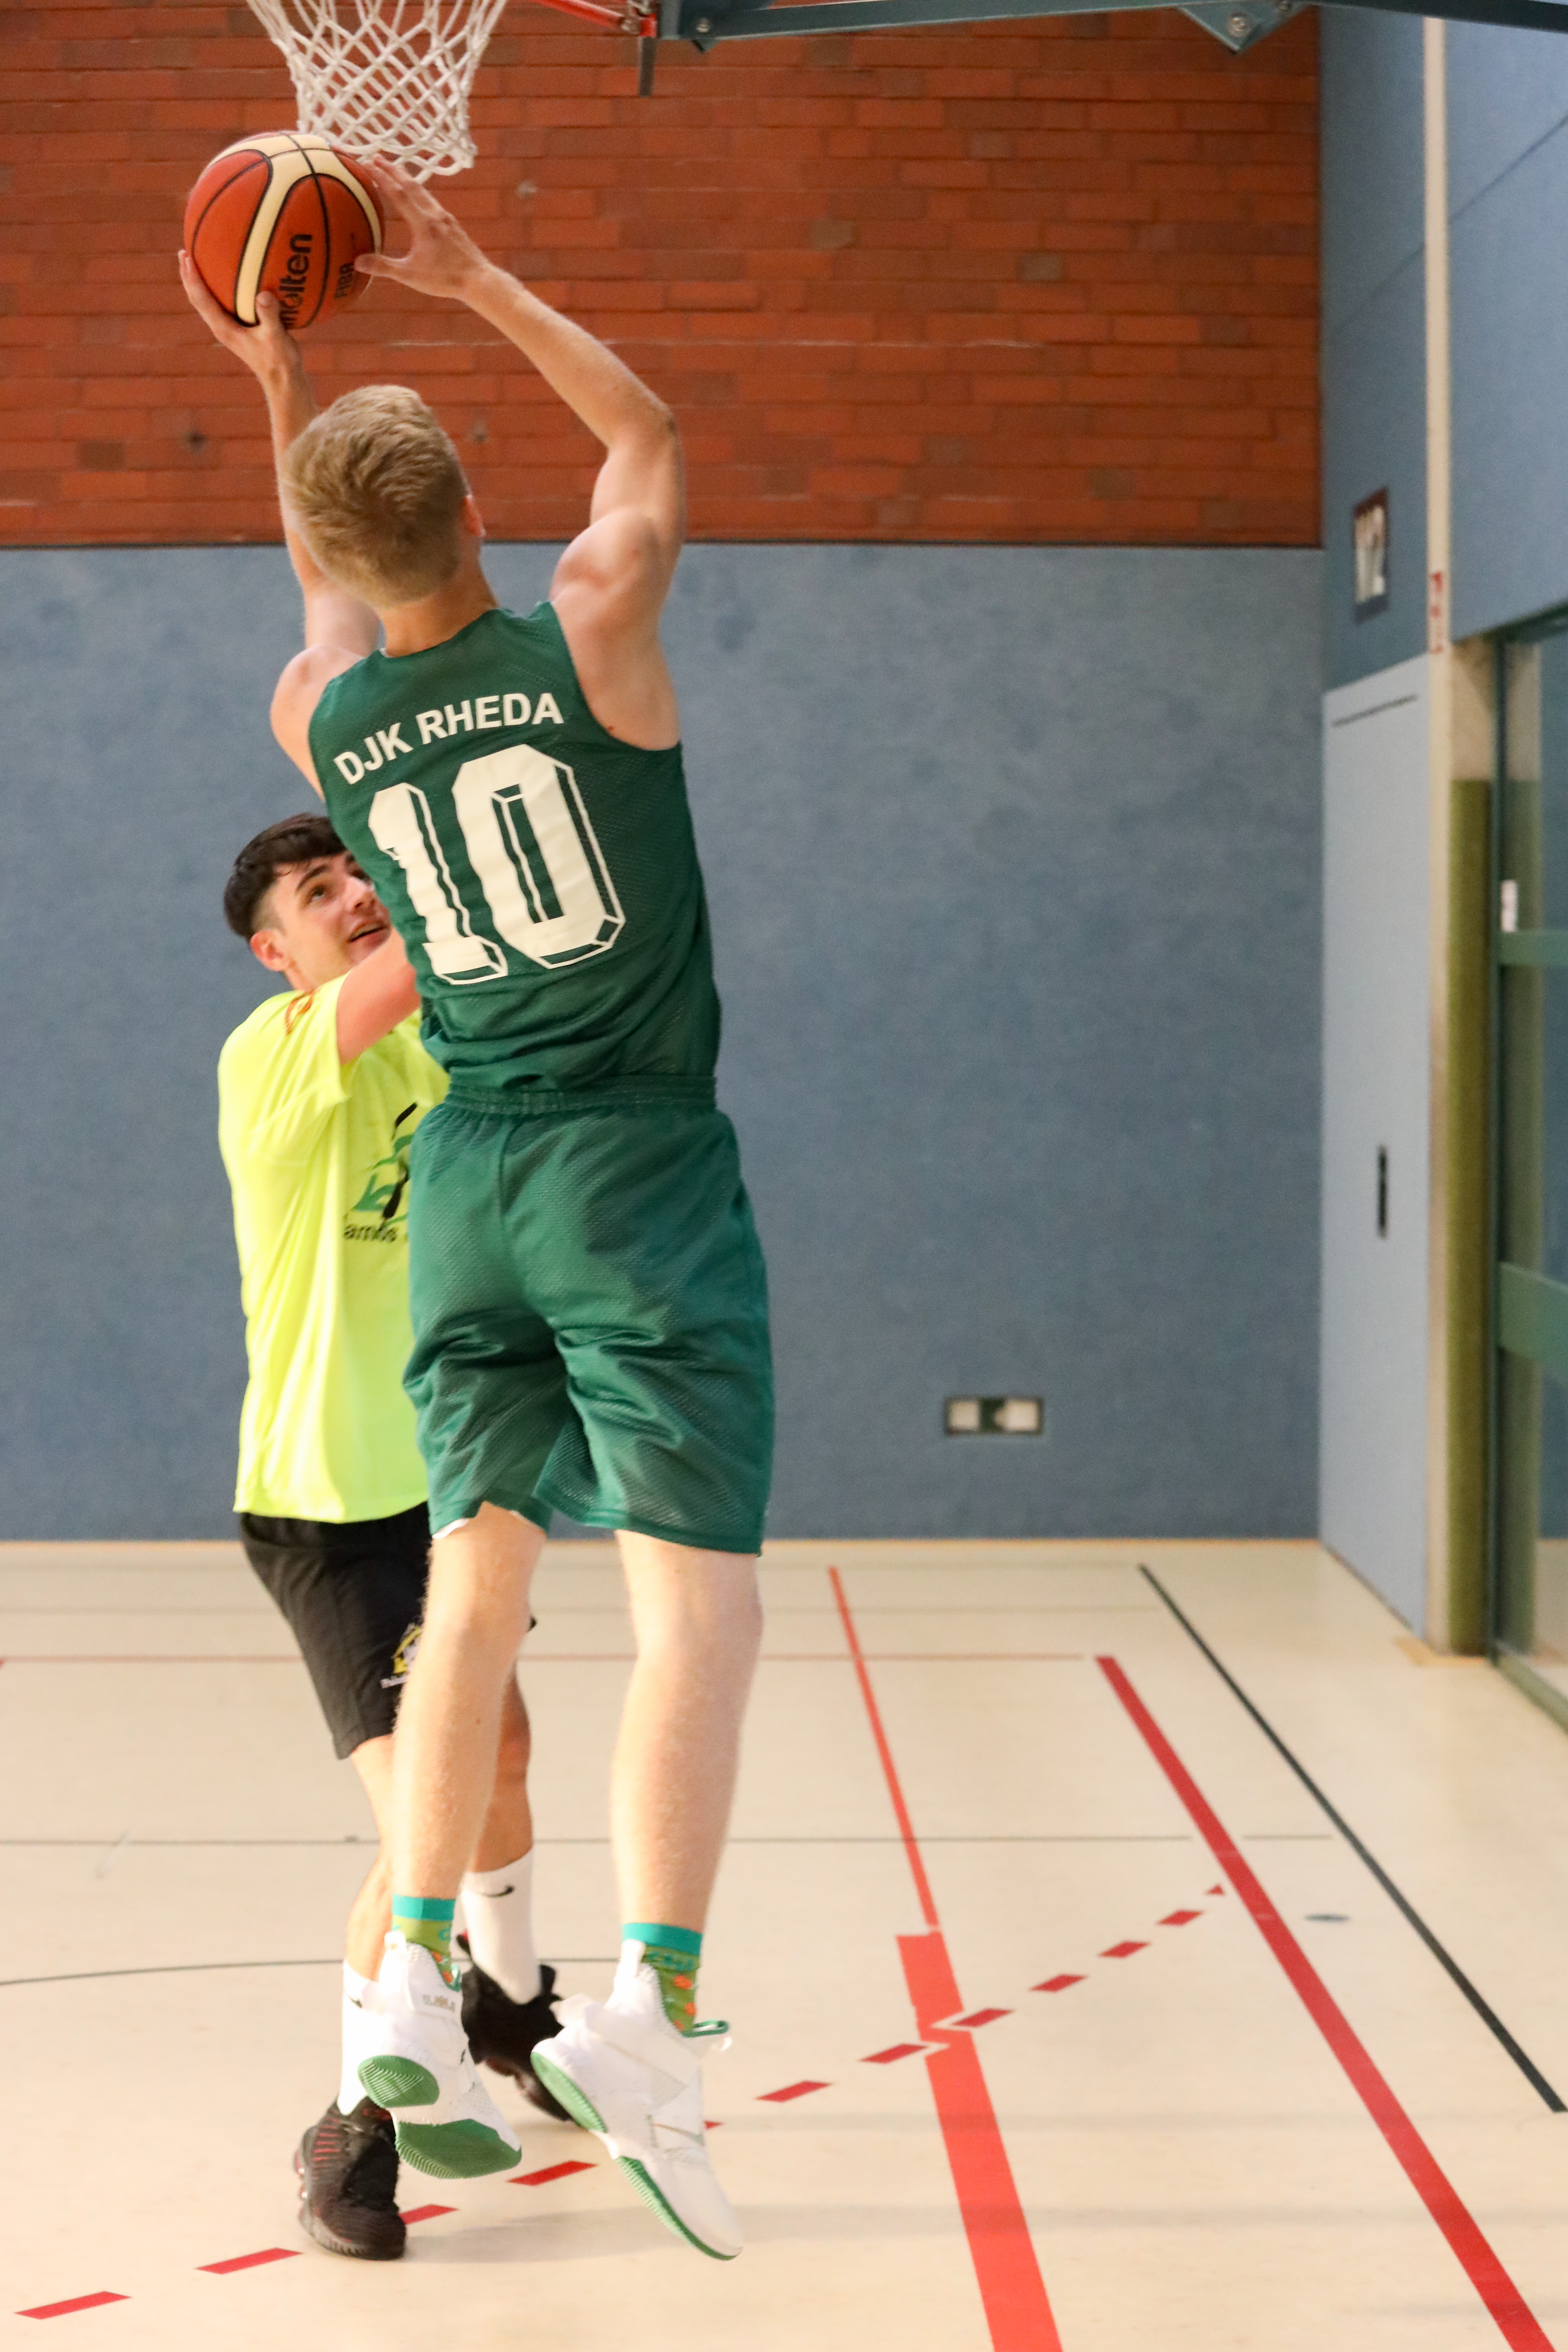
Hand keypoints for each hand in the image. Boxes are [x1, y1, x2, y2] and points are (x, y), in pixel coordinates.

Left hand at [178, 254, 303, 386]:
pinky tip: (224, 277)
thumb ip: (269, 316)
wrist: (282, 380)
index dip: (193, 278)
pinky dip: (216, 288)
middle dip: (188, 275)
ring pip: (206, 301)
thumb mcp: (276, 338)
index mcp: (224, 328)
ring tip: (195, 260)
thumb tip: (262, 293)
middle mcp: (221, 327)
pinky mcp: (237, 328)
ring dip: (198, 281)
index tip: (187, 257)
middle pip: (197, 298)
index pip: (201, 299)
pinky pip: (220, 303)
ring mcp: (228, 328)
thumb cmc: (279, 361)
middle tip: (183, 252)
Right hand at [354, 159, 494, 303]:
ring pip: (423, 191)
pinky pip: (432, 200)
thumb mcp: (410, 275)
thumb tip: (356, 263)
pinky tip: (418, 194)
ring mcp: (445, 217)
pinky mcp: (452, 223)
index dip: (382, 178)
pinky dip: (419, 191)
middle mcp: (434, 214)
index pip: (398, 194)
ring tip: (395, 169)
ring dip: (407, 178)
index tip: (369, 164)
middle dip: (393, 170)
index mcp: (422, 223)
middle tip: (377, 157)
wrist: (478, 280)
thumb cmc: (445, 279)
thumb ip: (383, 267)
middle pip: (411, 185)